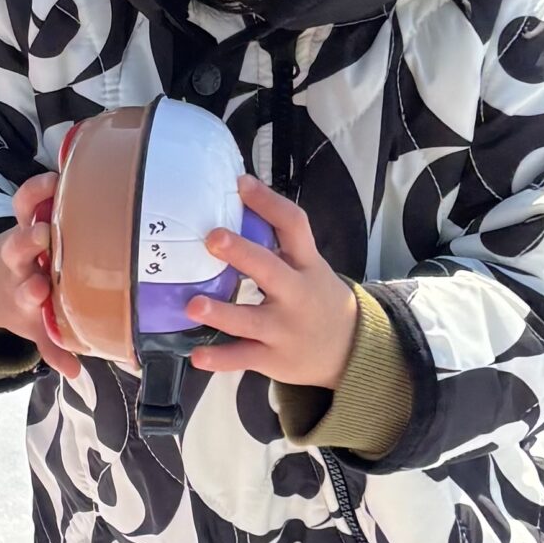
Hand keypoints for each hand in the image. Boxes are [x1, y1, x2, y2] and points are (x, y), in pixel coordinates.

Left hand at [0, 173, 82, 378]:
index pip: (26, 293)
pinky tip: (64, 171)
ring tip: (54, 184)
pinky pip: (30, 195)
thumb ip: (54, 347)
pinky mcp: (26, 214)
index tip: (38, 291)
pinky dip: (41, 183)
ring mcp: (22, 233)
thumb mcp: (36, 329)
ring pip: (21, 214)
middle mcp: (20, 261)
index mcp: (24, 292)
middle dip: (28, 241)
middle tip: (44, 233)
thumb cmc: (28, 306)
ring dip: (34, 199)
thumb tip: (76, 372)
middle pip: (18, 248)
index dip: (32, 292)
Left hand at [188, 177, 358, 390]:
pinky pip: (243, 358)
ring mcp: (284, 329)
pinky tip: (197, 355)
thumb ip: (279, 248)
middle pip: (270, 270)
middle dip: (242, 253)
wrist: (351, 351)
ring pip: (251, 320)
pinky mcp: (273, 358)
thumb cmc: (317, 300)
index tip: (241, 183)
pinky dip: (220, 359)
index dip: (268, 202)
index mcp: (306, 265)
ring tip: (193, 305)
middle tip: (213, 238)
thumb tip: (235, 210)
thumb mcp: (310, 269)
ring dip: (222, 313)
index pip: (293, 226)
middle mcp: (297, 294)